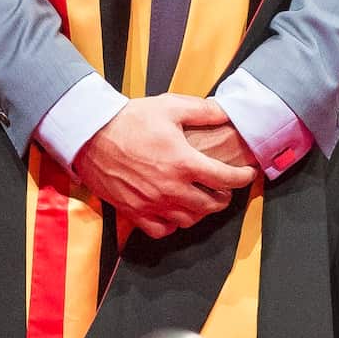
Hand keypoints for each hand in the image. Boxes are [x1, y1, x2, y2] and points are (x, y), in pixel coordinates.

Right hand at [75, 94, 256, 238]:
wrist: (91, 135)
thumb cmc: (130, 119)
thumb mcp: (169, 106)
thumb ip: (203, 111)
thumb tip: (228, 112)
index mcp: (184, 162)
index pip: (225, 178)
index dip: (242, 178)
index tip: (248, 175)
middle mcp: (171, 188)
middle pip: (210, 205)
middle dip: (224, 197)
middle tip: (224, 189)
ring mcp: (152, 204)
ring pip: (189, 220)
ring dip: (201, 212)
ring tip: (201, 199)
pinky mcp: (134, 212)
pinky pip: (162, 230)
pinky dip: (173, 225)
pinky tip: (174, 212)